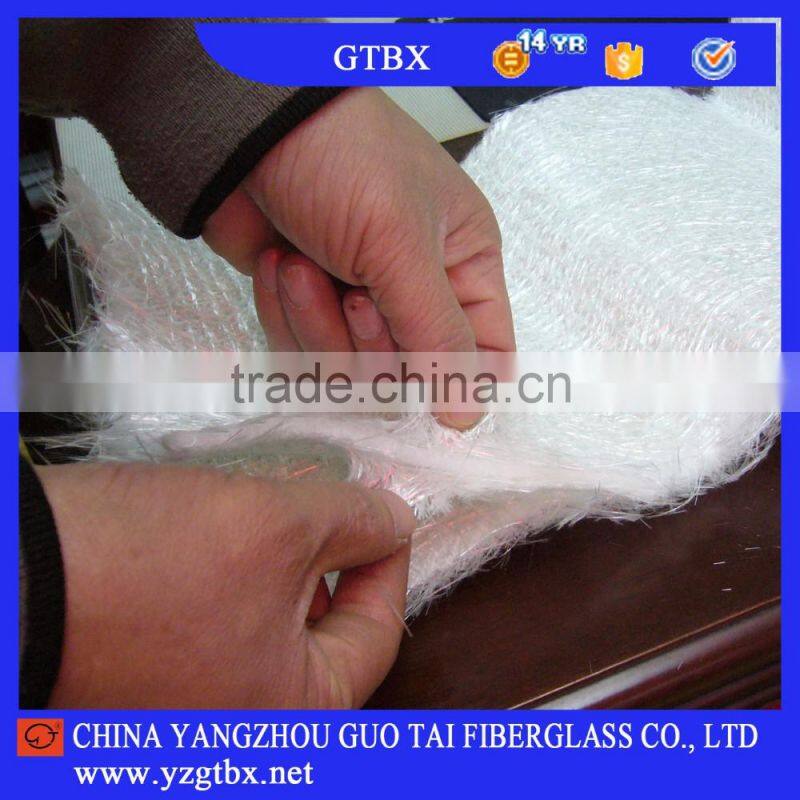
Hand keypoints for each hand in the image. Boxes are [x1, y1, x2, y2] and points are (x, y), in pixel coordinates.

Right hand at [37, 462, 414, 707]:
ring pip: (271, 622)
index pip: (378, 635)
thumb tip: (396, 519)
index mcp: (290, 717)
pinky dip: (238, 576)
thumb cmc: (145, 565)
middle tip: (329, 502)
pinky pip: (224, 623)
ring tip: (274, 509)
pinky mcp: (155, 675)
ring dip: (283, 562)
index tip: (384, 509)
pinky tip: (225, 532)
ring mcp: (194, 705)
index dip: (389, 561)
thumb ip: (353, 522)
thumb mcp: (275, 526)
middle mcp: (243, 727)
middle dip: (332, 558)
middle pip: (324, 634)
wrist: (6, 576)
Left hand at [203, 88, 514, 426]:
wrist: (243, 132)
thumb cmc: (345, 164)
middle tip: (352, 291)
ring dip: (317, 322)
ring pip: (349, 369)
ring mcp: (358, 300)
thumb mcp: (402, 246)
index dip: (457, 381)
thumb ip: (437, 334)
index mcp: (464, 264)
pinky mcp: (306, 307)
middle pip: (407, 372)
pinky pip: (302, 351)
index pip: (484, 351)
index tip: (422, 394)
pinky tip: (277, 264)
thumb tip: (467, 413)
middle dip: (368, 339)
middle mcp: (416, 289)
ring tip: (299, 264)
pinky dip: (284, 315)